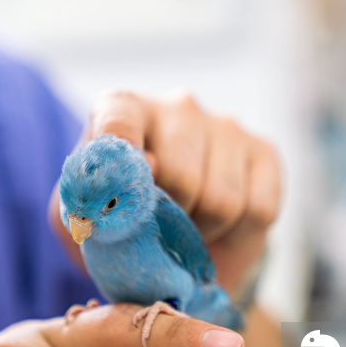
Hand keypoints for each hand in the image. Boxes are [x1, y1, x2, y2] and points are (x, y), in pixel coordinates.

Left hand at [50, 90, 281, 295]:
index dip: (122, 158)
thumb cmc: (119, 220)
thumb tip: (148, 168)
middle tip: (159, 228)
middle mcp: (177, 106)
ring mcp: (225, 126)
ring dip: (202, 232)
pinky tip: (220, 226)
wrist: (174, 240)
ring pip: (222, 199)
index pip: (119, 119)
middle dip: (168, 219)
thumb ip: (88, 197)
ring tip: (188, 228)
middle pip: (181, 175)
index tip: (122, 194)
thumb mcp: (81, 218)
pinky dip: (237, 234)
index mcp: (122, 109)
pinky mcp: (264, 152)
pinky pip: (259, 209)